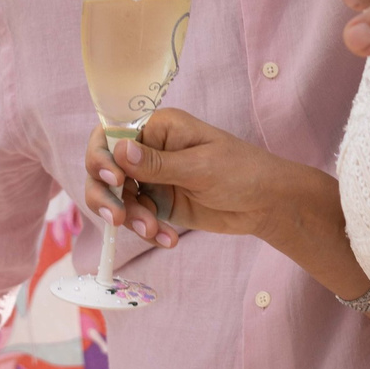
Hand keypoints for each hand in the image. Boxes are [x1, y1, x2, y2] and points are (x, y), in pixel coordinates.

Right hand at [86, 110, 345, 255]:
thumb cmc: (242, 171)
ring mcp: (151, 180)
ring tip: (154, 231)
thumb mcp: (201, 167)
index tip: (113, 180)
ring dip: (130, 218)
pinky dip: (146, 230)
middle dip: (107, 197)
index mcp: (158, 128)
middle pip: (104, 170)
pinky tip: (169, 239)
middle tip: (119, 219)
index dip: (101, 156)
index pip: (111, 135)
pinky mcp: (159, 205)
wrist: (268, 204)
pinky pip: (137, 218)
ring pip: (118, 199)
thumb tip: (119, 150)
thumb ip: (158, 163)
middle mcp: (148, 152)